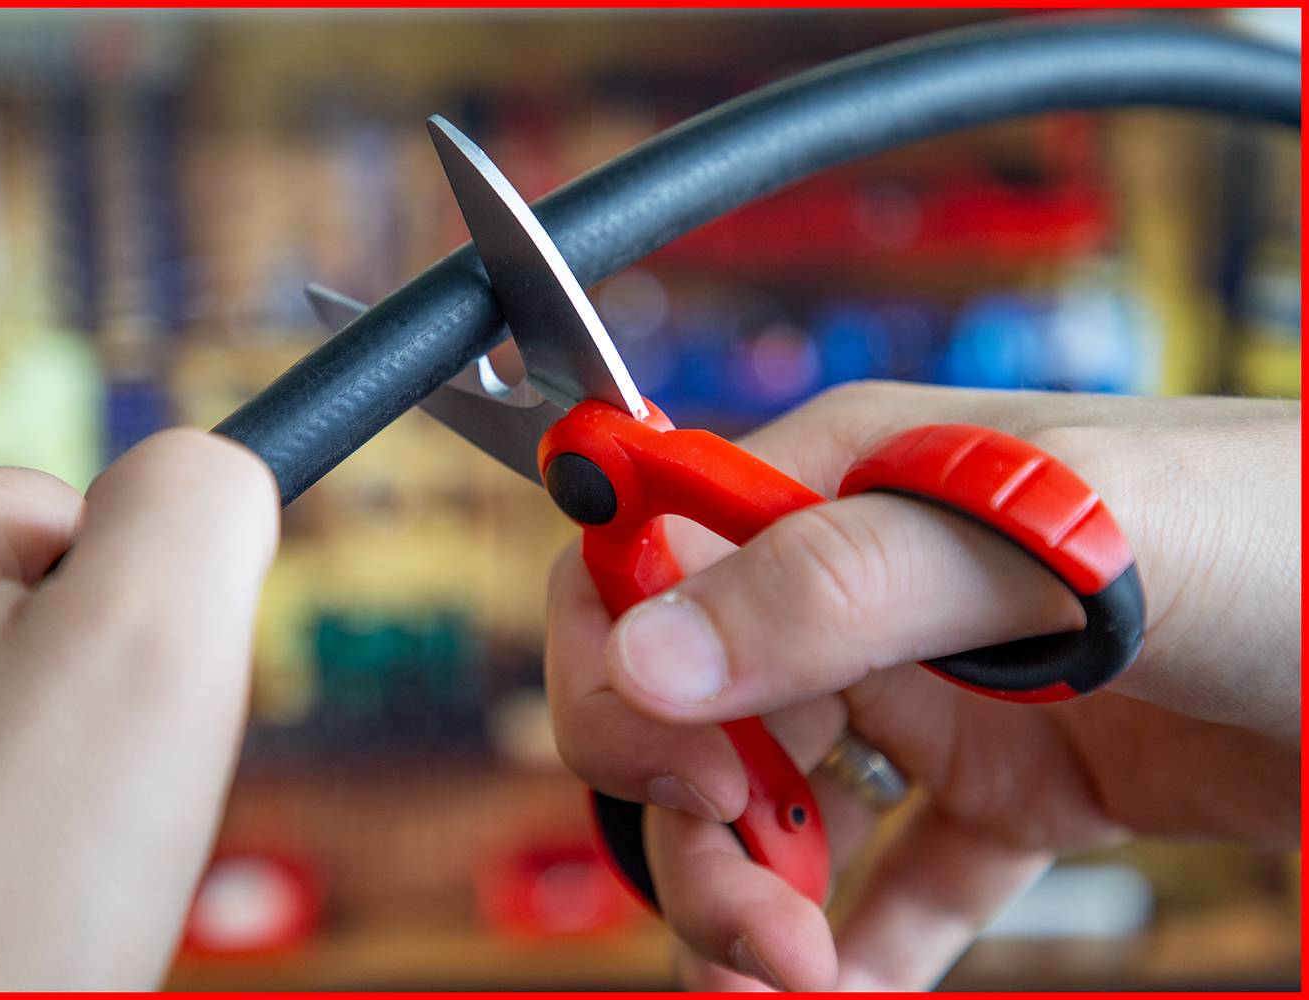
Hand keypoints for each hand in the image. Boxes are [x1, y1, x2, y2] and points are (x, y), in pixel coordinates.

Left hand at [0, 429, 279, 988]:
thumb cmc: (1, 893)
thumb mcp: (153, 645)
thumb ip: (199, 502)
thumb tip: (216, 466)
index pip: (59, 511)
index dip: (130, 618)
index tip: (110, 724)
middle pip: (10, 616)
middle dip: (74, 707)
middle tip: (62, 817)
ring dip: (29, 785)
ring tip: (12, 875)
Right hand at [544, 381, 1299, 990]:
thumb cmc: (1284, 531)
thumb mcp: (1062, 542)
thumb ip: (845, 587)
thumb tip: (646, 657)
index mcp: (852, 482)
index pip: (652, 557)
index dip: (626, 669)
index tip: (686, 778)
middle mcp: (873, 586)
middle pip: (700, 711)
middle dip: (702, 834)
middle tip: (764, 940)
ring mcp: (941, 689)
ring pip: (783, 804)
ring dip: (762, 902)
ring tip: (807, 986)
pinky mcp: (1012, 783)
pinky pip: (902, 874)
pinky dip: (863, 944)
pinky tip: (858, 990)